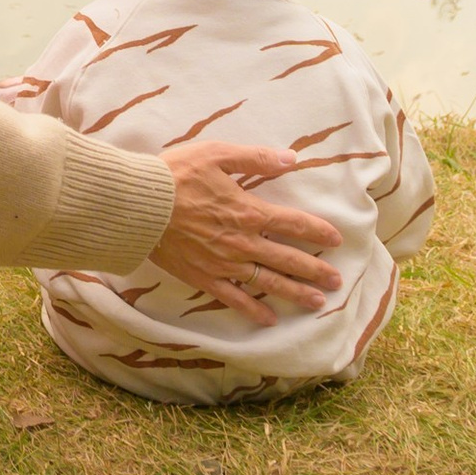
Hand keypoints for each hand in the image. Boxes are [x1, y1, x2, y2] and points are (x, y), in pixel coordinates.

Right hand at [151, 141, 345, 323]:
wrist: (138, 205)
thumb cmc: (175, 174)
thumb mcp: (215, 154)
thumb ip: (255, 158)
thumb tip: (291, 158)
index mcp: (248, 211)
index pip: (294, 224)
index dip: (318, 232)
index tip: (336, 240)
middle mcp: (243, 242)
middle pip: (289, 259)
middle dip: (316, 270)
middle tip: (337, 281)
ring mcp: (225, 264)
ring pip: (269, 282)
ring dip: (297, 293)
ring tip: (318, 303)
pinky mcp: (205, 277)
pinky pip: (235, 298)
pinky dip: (254, 310)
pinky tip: (269, 319)